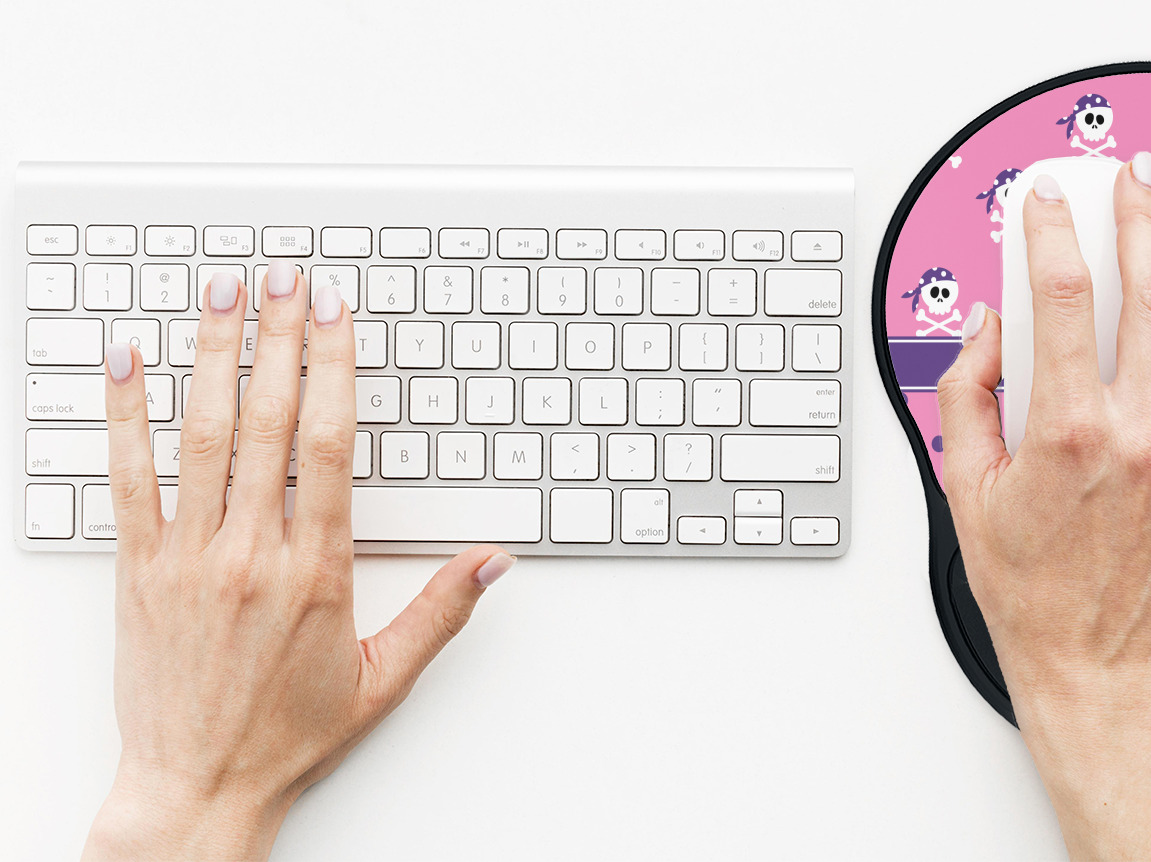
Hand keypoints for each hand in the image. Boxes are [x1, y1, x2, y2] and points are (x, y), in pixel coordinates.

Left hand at [83, 263, 513, 860]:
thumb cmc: (289, 735)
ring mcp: (187, 557)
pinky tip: (125, 362)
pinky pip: (127, 480)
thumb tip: (493, 561)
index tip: (333, 314)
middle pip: (267, 421)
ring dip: (210, 355)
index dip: (332, 368)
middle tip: (281, 277)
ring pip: (200, 435)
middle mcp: (249, 553)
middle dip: (276, 338)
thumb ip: (441, 611)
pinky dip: (123, 416)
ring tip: (219, 293)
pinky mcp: (138, 570)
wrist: (197, 788)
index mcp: (315, 572)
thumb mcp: (384, 678)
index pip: (327, 446)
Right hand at [936, 155, 1150, 858]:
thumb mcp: (964, 490)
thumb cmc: (1029, 589)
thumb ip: (967, 395)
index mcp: (1069, 435)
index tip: (1044, 202)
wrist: (1098, 662)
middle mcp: (1139, 435)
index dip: (1053, 235)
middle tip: (1130, 178)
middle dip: (1141, 219)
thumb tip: (986, 329)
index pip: (1066, 301)